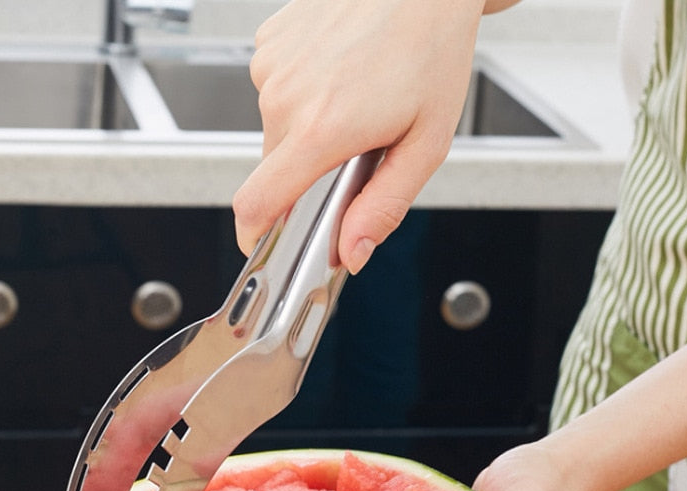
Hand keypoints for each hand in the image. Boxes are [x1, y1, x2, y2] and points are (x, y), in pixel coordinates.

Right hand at [232, 0, 485, 272]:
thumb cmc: (431, 47)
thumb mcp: (425, 143)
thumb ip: (383, 206)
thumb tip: (352, 252)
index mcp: (320, 130)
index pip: (256, 204)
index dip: (255, 234)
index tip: (264, 242)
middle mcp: (284, 97)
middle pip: (273, 169)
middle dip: (306, 172)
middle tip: (353, 147)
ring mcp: (272, 65)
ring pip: (275, 128)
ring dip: (306, 129)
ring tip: (352, 98)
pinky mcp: (269, 42)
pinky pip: (276, 90)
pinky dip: (303, 93)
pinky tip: (337, 71)